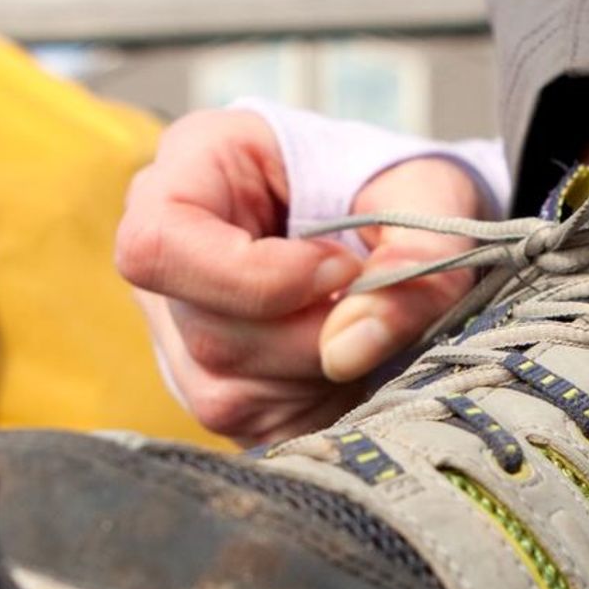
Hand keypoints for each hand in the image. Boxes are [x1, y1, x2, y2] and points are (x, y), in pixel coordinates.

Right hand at [115, 109, 481, 444]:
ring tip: (362, 324)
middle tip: (372, 303)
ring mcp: (173, 326)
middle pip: (204, 329)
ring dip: (321, 372)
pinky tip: (347, 362)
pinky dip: (319, 402)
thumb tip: (347, 348)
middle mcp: (164, 248)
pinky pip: (252, 425)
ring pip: (225, 388)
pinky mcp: (204, 386)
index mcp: (193, 162)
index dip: (252, 276)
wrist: (395, 218)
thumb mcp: (428, 191)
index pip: (159, 243)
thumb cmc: (396, 183)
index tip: (341, 268)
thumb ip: (415, 253)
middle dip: (310, 334)